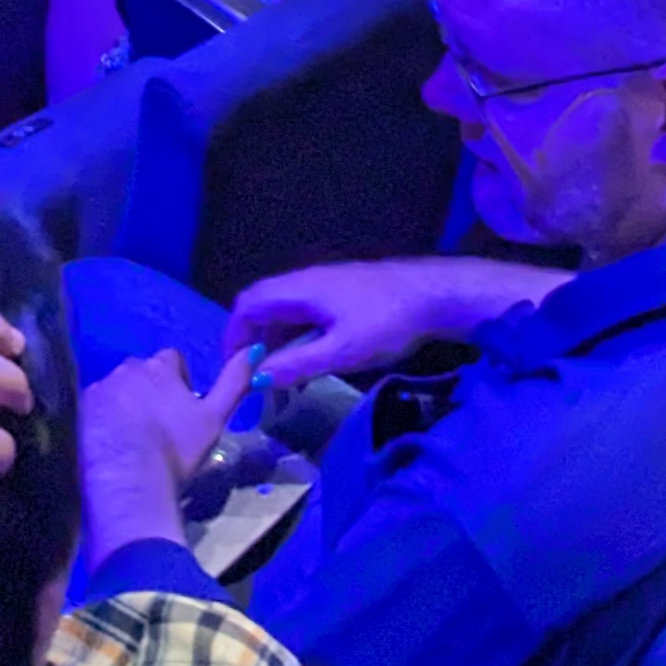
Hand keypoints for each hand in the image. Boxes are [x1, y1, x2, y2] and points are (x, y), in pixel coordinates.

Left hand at [79, 345, 255, 554]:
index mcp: (160, 367)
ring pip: (116, 389)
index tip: (180, 409)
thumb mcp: (214, 419)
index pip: (172, 359)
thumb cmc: (175, 450)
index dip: (178, 381)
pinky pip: (93, 408)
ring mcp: (99, 388)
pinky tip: (110, 446)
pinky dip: (101, 420)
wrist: (129, 481)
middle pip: (142, 372)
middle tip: (156, 427)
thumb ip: (234, 382)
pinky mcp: (78, 411)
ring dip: (124, 404)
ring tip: (132, 439)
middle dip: (148, 390)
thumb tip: (255, 348)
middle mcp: (127, 368)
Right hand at [224, 260, 484, 386]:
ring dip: (273, 345)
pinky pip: (303, 315)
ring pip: (284, 313)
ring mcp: (324, 287)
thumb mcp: (341, 352)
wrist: (434, 295)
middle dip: (250, 343)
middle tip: (250, 382)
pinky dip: (293, 340)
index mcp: (300, 288)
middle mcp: (306, 281)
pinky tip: (304, 368)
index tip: (232, 371)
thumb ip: (297, 364)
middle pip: (262, 306)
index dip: (233, 335)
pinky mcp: (340, 296)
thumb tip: (255, 379)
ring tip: (276, 384)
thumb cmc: (387, 322)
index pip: (248, 303)